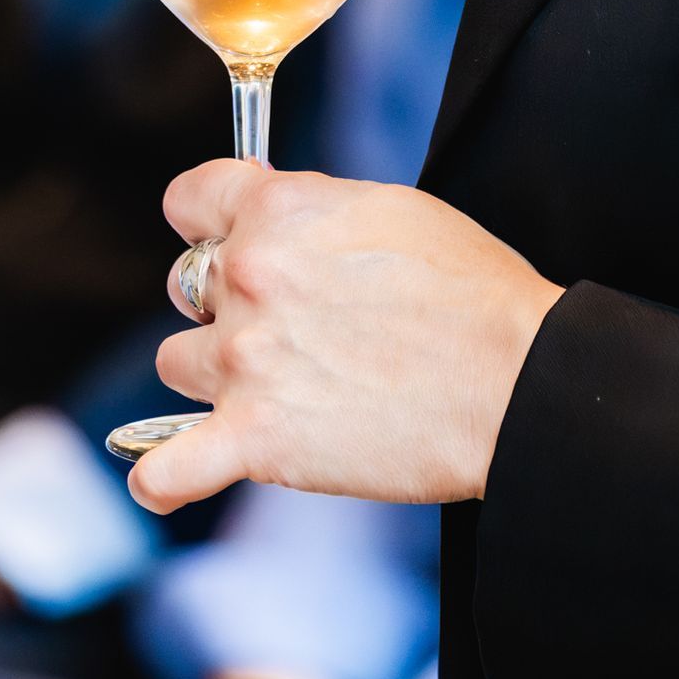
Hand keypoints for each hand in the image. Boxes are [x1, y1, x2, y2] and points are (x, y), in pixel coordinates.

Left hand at [125, 159, 561, 517]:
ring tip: (278, 386)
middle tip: (287, 321)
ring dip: (215, 373)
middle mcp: (250, 276)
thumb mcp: (390, 208)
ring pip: (176, 362)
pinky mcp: (254, 440)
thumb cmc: (471, 289)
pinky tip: (175, 478)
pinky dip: (164, 479)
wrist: (514, 377)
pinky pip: (164, 470)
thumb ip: (309, 208)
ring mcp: (244, 361)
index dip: (206, 218)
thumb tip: (261, 212)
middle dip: (223, 299)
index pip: (189, 200)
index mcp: (281, 210)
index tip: (221, 235)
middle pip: (184, 284)